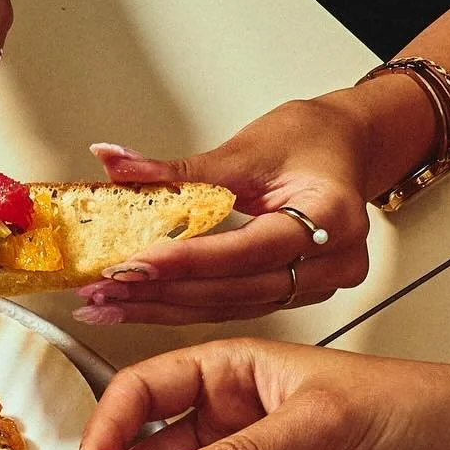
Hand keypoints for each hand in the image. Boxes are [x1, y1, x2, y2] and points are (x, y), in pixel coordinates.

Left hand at [71, 96, 382, 325]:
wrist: (344, 147)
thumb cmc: (311, 140)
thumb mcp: (245, 148)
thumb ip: (177, 170)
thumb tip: (116, 164)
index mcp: (333, 217)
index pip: (248, 250)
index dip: (188, 261)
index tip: (135, 263)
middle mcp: (333, 262)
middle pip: (235, 289)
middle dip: (162, 291)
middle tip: (105, 288)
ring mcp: (315, 285)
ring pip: (228, 307)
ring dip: (162, 308)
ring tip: (108, 304)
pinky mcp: (292, 293)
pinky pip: (231, 307)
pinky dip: (181, 307)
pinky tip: (140, 306)